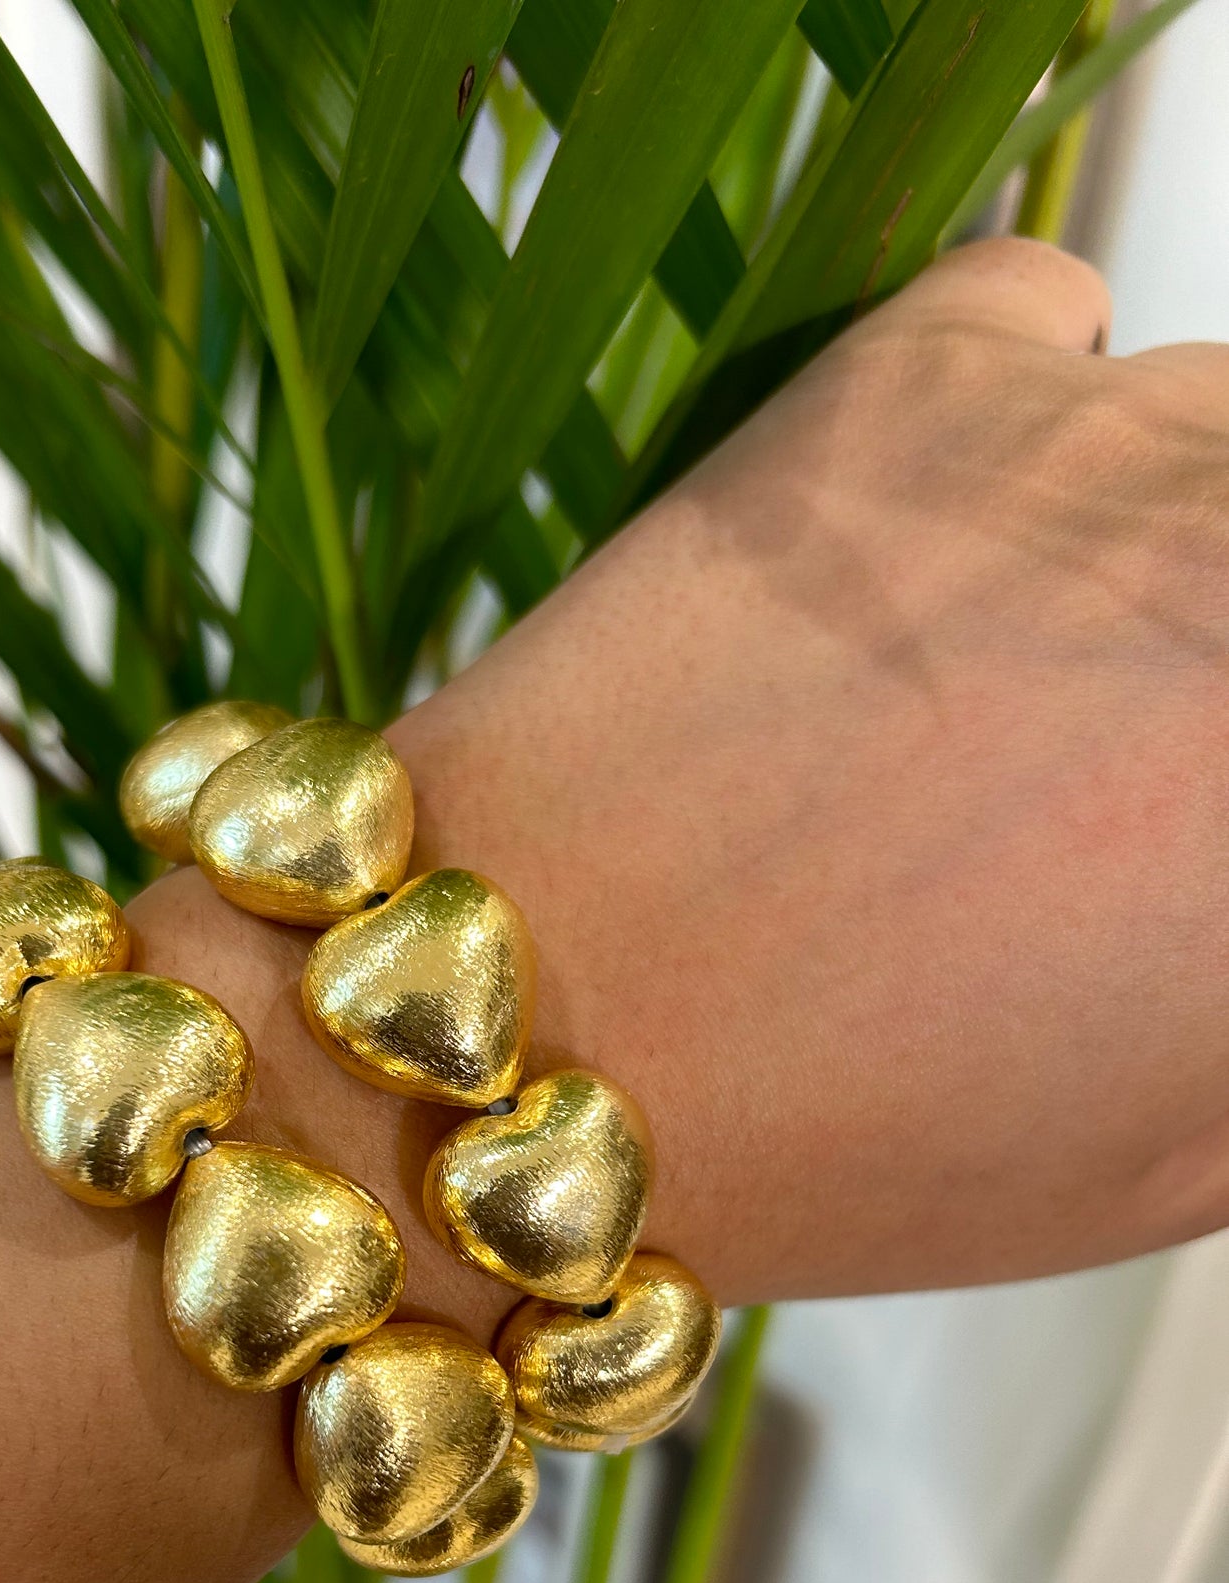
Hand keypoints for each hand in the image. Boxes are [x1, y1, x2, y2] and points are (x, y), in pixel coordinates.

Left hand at [372, 237, 1228, 1302]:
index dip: (1219, 807)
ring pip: (1225, 431)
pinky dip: (1032, 415)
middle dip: (1202, 682)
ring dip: (1170, 544)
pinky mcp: (926, 368)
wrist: (536, 1032)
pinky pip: (1060, 321)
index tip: (1178, 834)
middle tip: (1122, 768)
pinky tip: (940, 555)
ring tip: (1026, 683)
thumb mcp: (1187, 1149)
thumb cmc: (859, 1139)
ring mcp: (1116, 442)